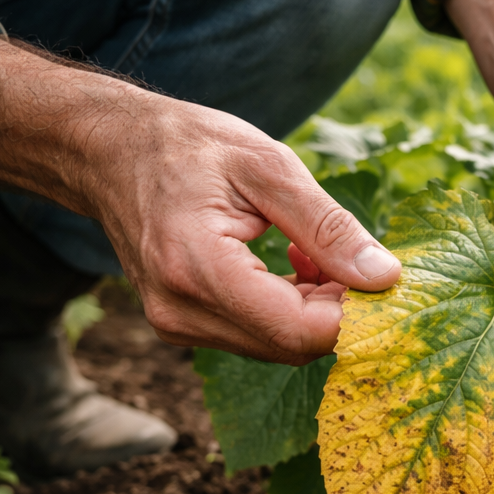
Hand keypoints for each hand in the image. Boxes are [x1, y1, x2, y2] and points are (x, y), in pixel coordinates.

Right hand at [0, 28, 399, 361]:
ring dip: (311, 310)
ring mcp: (176, 326)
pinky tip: (288, 266)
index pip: (299, 330)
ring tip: (309, 252)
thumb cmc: (186, 146)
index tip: (372, 271)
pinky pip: (256, 338)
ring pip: (278, 347)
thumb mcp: (268, 167)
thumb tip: (385, 277)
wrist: (108, 151)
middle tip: (345, 255)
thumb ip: (329, 227)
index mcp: (198, 267)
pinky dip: (287, 310)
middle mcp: (181, 312)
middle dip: (335, 310)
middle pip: (292, 347)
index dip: (351, 311)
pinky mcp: (181, 327)